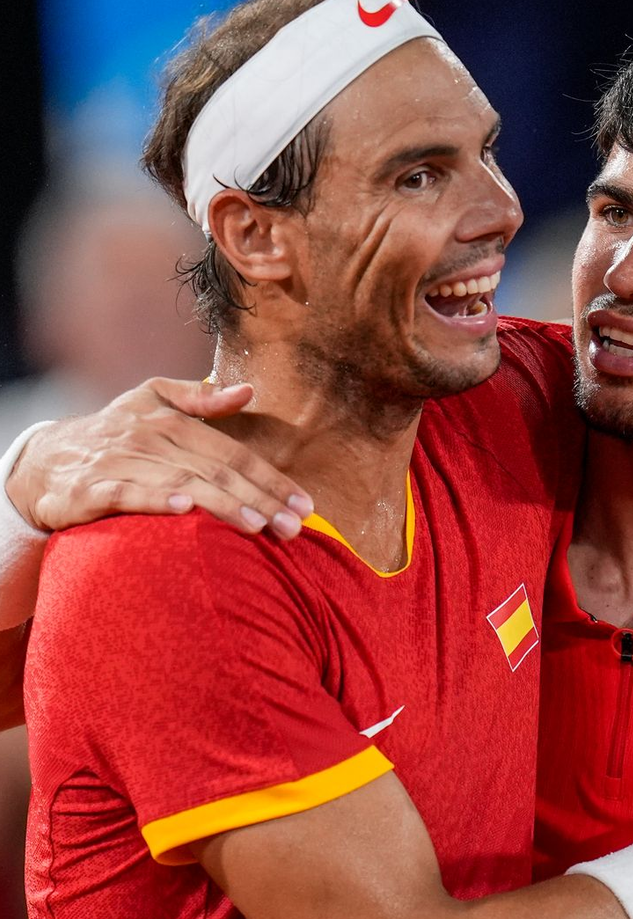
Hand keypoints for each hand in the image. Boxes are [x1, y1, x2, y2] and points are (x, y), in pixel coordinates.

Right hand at [5, 380, 312, 537]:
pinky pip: (127, 495)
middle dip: (260, 500)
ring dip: (223, 505)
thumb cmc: (112, 434)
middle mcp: (151, 439)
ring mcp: (120, 463)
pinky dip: (155, 500)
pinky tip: (184, 510)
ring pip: (182, 484)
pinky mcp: (90, 489)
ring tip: (258, 527)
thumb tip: (247, 390)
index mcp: (173, 422)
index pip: (235, 453)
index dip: (272, 479)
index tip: (305, 504)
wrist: (42, 460)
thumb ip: (200, 399)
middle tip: (293, 527)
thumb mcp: (151, 403)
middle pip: (217, 471)